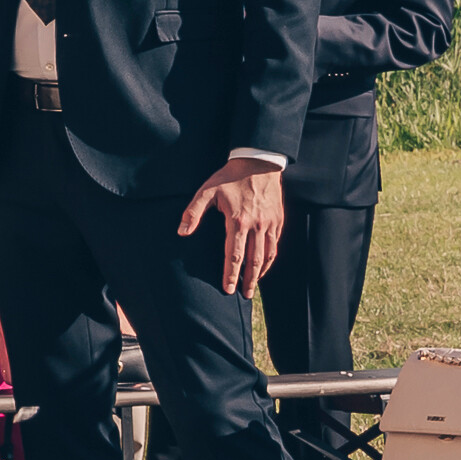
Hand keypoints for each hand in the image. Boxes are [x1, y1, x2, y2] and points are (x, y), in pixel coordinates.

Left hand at [176, 157, 285, 294]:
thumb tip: (182, 232)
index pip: (234, 255)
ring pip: (267, 255)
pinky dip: (270, 259)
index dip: (231, 274)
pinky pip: (275, 245)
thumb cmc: (229, 177)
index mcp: (237, 221)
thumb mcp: (207, 191)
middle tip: (243, 296)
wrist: (259, 163)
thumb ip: (193, 212)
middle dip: (248, 280)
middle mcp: (256, 225)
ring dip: (260, 273)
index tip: (228, 289)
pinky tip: (264, 266)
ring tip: (254, 286)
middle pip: (253, 260)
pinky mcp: (278, 220)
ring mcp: (270, 223)